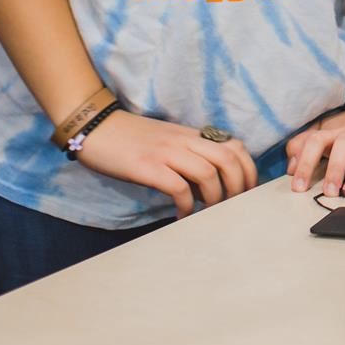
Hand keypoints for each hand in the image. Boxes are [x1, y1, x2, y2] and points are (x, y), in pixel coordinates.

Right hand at [72, 112, 257, 216]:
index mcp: (193, 135)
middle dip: (238, 187)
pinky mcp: (147, 167)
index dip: (248, 170)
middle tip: (233, 208)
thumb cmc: (131, 140)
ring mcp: (167, 152)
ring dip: (214, 199)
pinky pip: (178, 187)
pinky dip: (186, 206)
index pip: (235, 146)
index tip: (248, 192)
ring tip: (208, 215)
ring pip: (208, 173)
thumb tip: (207, 188)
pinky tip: (182, 217)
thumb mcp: (168, 143)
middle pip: (228, 160)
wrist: (96, 127)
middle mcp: (185, 141)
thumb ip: (189, 158)